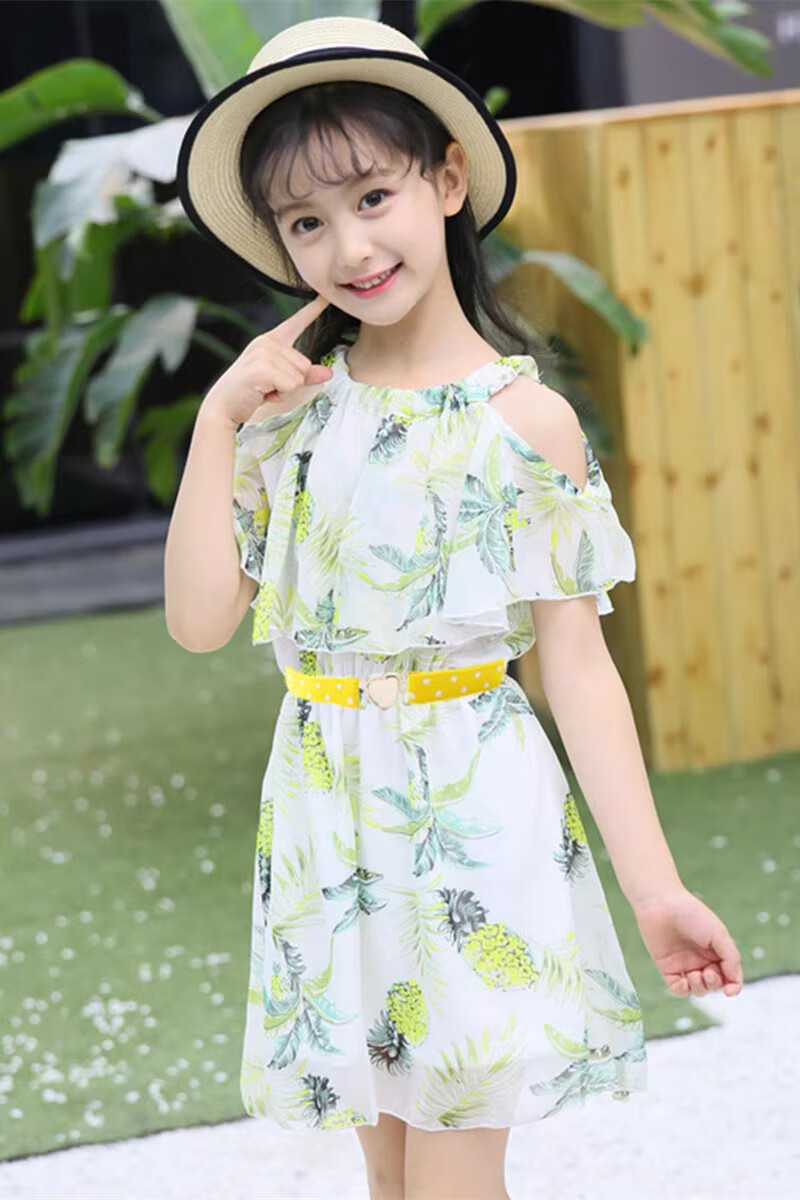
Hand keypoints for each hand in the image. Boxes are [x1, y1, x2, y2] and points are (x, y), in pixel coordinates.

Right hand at [201, 292, 331, 427]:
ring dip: (285, 390)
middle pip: (305, 364)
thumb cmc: (249, 391)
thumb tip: (328, 373)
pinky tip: (264, 393)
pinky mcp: (262, 368)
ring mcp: (263, 353)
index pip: (297, 322)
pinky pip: (290, 385)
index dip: (313, 309)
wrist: (223, 405)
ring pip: (299, 376)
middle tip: (269, 385)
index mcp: (271, 340)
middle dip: (292, 382)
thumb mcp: (281, 381)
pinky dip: (280, 395)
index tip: (325, 296)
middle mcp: (267, 342)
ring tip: (265, 388)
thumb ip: (305, 375)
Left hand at [633, 887, 743, 997]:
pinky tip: (684, 981)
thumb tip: (735, 982)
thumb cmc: (691, 914)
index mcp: (716, 950)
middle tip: (708, 973)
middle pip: (714, 984)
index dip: (733, 985)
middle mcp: (701, 959)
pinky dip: (683, 990)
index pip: (729, 975)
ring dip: (700, 988)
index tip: (730, 990)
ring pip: (698, 989)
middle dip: (715, 985)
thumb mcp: (718, 934)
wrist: (661, 903)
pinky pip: (677, 988)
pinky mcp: (667, 967)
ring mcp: (684, 964)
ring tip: (695, 975)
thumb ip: (731, 958)